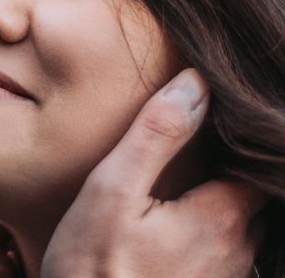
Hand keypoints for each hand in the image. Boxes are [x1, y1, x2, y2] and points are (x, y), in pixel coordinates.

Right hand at [41, 69, 265, 277]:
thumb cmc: (91, 265)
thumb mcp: (112, 190)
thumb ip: (157, 134)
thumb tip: (196, 83)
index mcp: (219, 218)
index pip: (252, 163)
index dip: (234, 139)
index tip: (209, 123)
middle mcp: (235, 252)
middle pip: (249, 195)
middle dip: (226, 170)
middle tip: (192, 149)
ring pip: (238, 226)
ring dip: (217, 202)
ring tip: (181, 185)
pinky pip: (221, 252)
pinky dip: (206, 231)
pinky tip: (172, 227)